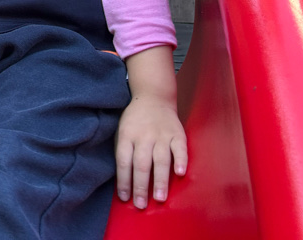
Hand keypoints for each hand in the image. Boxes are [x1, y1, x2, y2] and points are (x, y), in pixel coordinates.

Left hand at [115, 94, 186, 208]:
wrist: (153, 97)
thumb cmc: (135, 120)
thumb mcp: (122, 131)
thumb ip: (123, 151)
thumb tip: (123, 180)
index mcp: (127, 136)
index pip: (123, 161)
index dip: (123, 181)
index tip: (125, 198)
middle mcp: (144, 136)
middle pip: (141, 163)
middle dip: (141, 186)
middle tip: (141, 204)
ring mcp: (162, 135)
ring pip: (160, 159)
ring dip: (160, 179)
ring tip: (159, 197)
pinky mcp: (177, 134)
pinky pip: (180, 149)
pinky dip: (181, 161)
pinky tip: (181, 174)